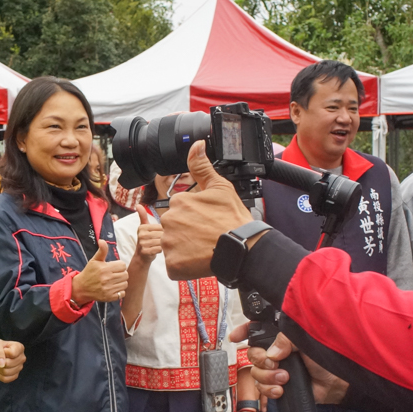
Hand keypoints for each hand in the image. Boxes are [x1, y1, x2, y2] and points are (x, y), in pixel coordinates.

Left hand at [0, 339, 25, 382]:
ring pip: (7, 372)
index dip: (3, 353)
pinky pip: (6, 379)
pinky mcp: (15, 375)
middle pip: (9, 364)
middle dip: (0, 362)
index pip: (12, 354)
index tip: (2, 350)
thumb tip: (2, 364)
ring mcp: (20, 367)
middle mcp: (22, 358)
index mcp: (19, 348)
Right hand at [70, 240, 127, 303]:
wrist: (81, 288)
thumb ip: (102, 250)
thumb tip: (102, 240)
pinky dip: (120, 291)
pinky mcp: (109, 297)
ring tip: (114, 281)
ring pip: (125, 284)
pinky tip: (113, 288)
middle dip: (121, 273)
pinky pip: (122, 293)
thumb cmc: (89, 272)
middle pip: (125, 274)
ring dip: (121, 282)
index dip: (119, 266)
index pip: (123, 265)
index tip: (113, 267)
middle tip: (114, 274)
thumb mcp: (94, 260)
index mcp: (105, 268)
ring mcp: (108, 289)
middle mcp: (107, 279)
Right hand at [130, 205, 162, 265]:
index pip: (161, 227)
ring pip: (161, 242)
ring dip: (163, 244)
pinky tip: (158, 250)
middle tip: (160, 241)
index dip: (163, 231)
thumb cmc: (146, 240)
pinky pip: (159, 249)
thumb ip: (143, 216)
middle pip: (161, 234)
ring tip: (159, 245)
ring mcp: (143, 243)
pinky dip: (161, 250)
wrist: (141, 256)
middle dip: (164, 238)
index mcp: (142, 227)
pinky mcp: (145, 251)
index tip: (160, 235)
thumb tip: (138, 205)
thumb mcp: (144, 227)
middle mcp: (141, 234)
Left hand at [160, 141, 252, 279]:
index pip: (180, 211)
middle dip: (187, 234)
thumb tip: (196, 145)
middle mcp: (169, 221)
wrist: (244, 248)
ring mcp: (169, 244)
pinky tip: (199, 261)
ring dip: (185, 250)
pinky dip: (184, 266)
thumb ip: (202, 167)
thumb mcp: (220, 187)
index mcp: (178, 202)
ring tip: (204, 249)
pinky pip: (174, 266)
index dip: (194, 218)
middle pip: (174, 229)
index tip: (206, 222)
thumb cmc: (233, 219)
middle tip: (206, 237)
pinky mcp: (173, 264)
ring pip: (173, 247)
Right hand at [229, 326, 349, 405]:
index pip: (258, 329)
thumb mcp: (305, 340)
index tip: (235, 336)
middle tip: (274, 363)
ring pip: (256, 372)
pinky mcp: (278, 385)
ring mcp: (277, 369)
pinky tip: (281, 390)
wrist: (337, 384)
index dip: (244, 331)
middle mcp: (277, 351)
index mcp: (282, 337)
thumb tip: (271, 354)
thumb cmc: (327, 358)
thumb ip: (285, 340)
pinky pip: (262, 388)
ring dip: (267, 377)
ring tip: (285, 378)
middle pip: (253, 353)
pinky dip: (269, 390)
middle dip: (260, 360)